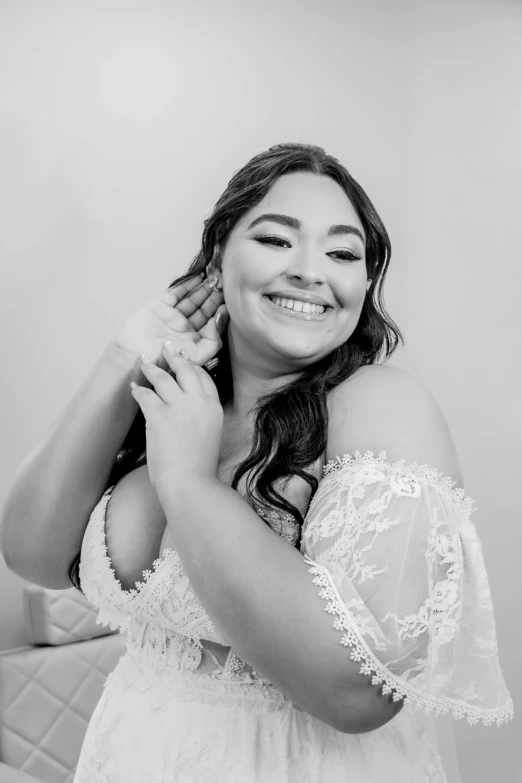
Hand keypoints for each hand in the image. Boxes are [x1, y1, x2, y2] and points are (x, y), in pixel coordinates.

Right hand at [112, 272, 228, 371]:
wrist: (135, 358)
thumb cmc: (165, 363)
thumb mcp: (197, 357)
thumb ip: (213, 340)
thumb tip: (220, 318)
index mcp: (196, 339)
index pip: (213, 321)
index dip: (221, 309)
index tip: (231, 298)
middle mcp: (186, 327)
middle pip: (205, 307)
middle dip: (215, 295)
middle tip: (226, 282)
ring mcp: (173, 315)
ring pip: (193, 298)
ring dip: (204, 287)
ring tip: (216, 276)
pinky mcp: (161, 306)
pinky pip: (177, 293)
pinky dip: (187, 284)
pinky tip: (199, 277)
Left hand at [129, 346, 223, 490]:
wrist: (191, 483)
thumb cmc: (199, 467)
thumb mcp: (210, 435)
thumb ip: (202, 417)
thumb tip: (187, 409)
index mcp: (214, 408)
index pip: (204, 378)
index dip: (192, 366)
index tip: (183, 360)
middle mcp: (199, 403)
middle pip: (186, 370)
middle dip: (174, 357)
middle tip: (165, 349)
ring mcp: (179, 408)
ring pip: (163, 378)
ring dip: (152, 368)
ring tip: (144, 362)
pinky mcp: (159, 416)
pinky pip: (145, 395)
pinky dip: (138, 390)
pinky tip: (134, 387)